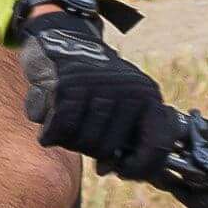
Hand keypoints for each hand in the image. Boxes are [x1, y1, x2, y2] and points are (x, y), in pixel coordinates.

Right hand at [15, 0, 177, 182]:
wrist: (64, 36)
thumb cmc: (95, 80)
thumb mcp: (122, 101)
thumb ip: (125, 136)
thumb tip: (114, 169)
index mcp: (148, 95)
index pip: (158, 144)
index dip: (140, 167)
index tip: (122, 171)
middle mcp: (128, 89)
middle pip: (108, 147)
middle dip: (90, 149)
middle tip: (80, 134)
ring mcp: (98, 86)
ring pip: (83, 141)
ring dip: (68, 140)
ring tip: (65, 123)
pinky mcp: (67, 85)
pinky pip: (60, 130)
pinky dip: (50, 134)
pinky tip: (49, 127)